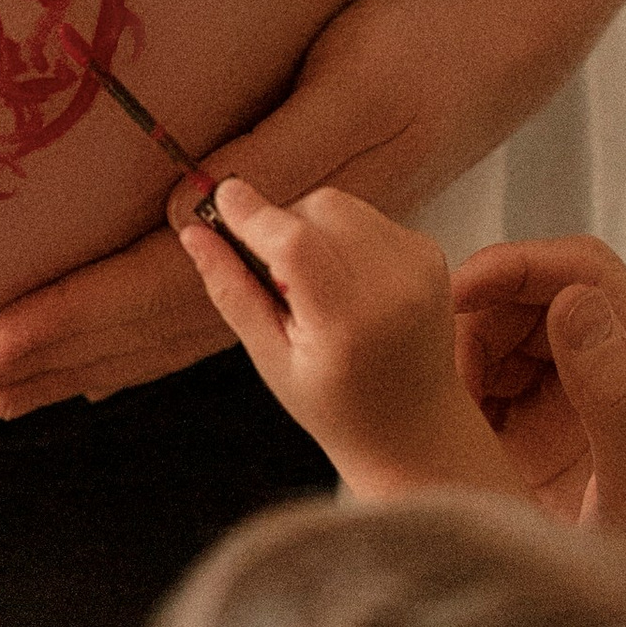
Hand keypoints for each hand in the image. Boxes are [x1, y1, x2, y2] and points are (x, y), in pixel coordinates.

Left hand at [0, 0, 522, 420]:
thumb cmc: (422, 49)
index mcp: (293, 230)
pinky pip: (203, 314)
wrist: (500, 47)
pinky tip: (104, 370)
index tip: (0, 339)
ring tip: (11, 393)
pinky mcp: (297, 253)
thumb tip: (188, 204)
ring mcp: (294, 270)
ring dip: (89, 364)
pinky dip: (143, 347)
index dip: (77, 315)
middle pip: (154, 328)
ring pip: (172, 333)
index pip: (161, 286)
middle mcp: (288, 269)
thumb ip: (277, 151)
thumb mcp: (354, 86)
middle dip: (58, 356)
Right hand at [173, 175, 518, 501]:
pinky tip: (347, 283)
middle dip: (282, 226)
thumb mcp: (271, 360)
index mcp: (347, 325)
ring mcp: (418, 268)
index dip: (252, 214)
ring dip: (314, 229)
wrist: (415, 428)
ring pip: (342, 206)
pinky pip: (369, 217)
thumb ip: (232, 292)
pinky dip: (346, 236)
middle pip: (317, 210)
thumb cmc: (337, 405)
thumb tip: (194, 233)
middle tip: (279, 278)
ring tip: (316, 286)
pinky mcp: (431, 254)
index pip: (294, 243)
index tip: (220, 198)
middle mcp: (392, 289)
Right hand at [452, 238, 625, 529]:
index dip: (519, 266)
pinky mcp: (540, 444)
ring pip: (506, 340)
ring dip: (465, 356)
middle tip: (443, 368)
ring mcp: (578, 408)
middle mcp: (620, 373)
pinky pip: (489, 390)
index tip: (459, 293)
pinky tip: (444, 425)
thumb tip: (573, 302)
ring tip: (444, 403)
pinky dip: (457, 394)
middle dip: (481, 317)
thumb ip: (620, 397)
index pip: (585, 271)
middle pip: (536, 298)